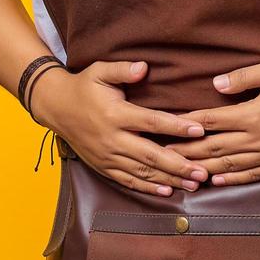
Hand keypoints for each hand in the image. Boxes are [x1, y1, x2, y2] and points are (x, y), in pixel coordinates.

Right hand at [32, 60, 211, 196]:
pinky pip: (128, 180)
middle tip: (203, 172)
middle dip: (179, 165)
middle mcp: (112, 138)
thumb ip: (122, 69)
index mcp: (115, 114)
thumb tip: (144, 68)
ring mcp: (107, 156)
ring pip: (142, 172)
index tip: (198, 130)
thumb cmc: (83, 86)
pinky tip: (168, 191)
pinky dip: (148, 188)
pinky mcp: (103, 167)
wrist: (56, 107)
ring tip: (193, 185)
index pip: (151, 122)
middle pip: (150, 154)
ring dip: (170, 179)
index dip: (176, 126)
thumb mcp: (100, 71)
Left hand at [164, 59, 259, 186]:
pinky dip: (232, 180)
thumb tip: (215, 84)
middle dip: (187, 152)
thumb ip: (244, 77)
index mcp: (254, 114)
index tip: (168, 128)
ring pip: (231, 166)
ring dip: (204, 169)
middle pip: (215, 148)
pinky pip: (253, 175)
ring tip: (182, 172)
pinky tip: (217, 182)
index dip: (188, 125)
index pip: (212, 121)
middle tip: (163, 156)